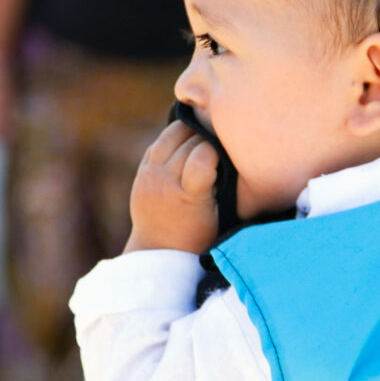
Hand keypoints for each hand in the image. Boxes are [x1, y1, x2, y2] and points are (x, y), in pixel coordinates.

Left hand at [124, 121, 219, 254]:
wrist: (160, 249)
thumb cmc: (199, 234)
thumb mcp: (220, 215)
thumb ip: (227, 186)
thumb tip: (237, 154)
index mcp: (187, 196)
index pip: (202, 155)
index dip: (217, 147)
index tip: (227, 152)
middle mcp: (165, 182)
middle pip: (189, 141)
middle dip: (207, 137)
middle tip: (221, 140)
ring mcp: (150, 175)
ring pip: (171, 134)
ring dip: (190, 131)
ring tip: (205, 135)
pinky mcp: (142, 171)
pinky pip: (160, 142)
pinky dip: (175, 138)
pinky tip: (188, 141)